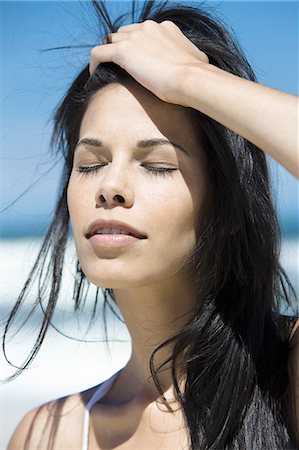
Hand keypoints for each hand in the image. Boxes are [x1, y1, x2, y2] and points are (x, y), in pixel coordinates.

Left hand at [90, 20, 208, 104]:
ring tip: (106, 72)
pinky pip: (98, 53)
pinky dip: (94, 62)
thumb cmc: (198, 74)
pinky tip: (94, 75)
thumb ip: (191, 56)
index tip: (136, 63)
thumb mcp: (199, 59)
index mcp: (164, 28)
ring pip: (111, 41)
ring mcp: (134, 37)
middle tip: (120, 68)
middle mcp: (148, 27)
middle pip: (124, 33)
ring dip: (108, 55)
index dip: (136, 46)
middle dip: (121, 48)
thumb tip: (199, 62)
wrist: (191, 79)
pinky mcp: (123, 51)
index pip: (142, 32)